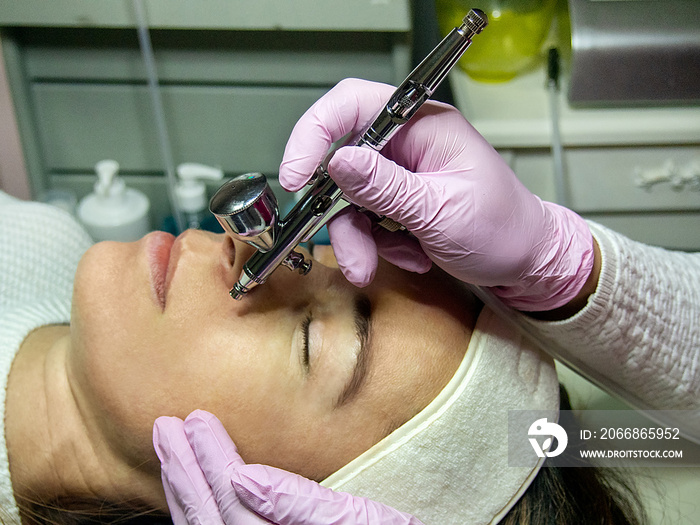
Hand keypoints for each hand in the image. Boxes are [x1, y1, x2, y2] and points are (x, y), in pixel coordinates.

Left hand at [153, 410, 422, 524]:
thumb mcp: (368, 523)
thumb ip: (305, 507)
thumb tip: (249, 478)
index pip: (236, 509)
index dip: (213, 464)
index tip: (197, 423)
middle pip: (213, 521)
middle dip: (189, 472)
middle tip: (169, 427)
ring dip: (185, 488)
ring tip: (169, 446)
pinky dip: (196, 510)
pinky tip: (189, 486)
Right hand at [280, 78, 593, 310]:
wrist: (526, 262)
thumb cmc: (504, 228)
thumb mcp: (441, 211)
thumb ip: (386, 188)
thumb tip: (338, 162)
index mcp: (423, 126)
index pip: (353, 104)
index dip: (315, 133)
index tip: (297, 174)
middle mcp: (407, 144)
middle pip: (342, 161)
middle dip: (339, 211)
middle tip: (349, 246)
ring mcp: (400, 174)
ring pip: (348, 199)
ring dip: (358, 238)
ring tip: (377, 263)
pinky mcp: (397, 201)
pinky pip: (363, 220)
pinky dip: (376, 245)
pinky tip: (412, 254)